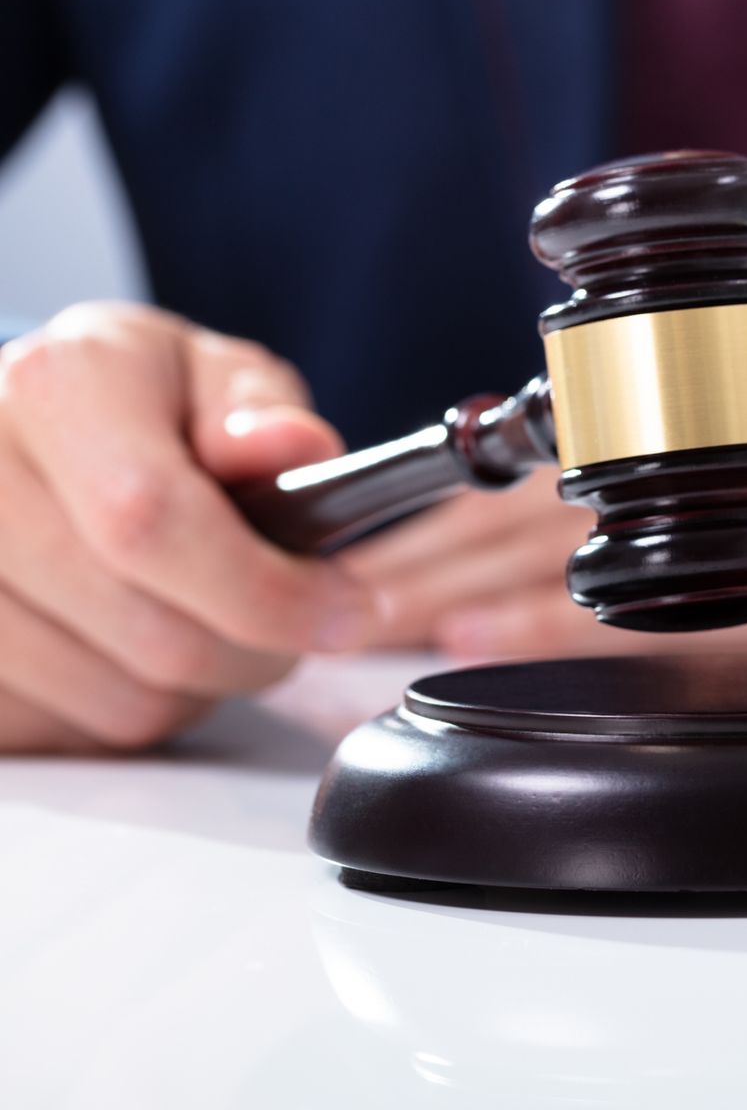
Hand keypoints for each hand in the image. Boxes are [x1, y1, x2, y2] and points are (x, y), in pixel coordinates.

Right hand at [0, 302, 380, 752]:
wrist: (37, 429)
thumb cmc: (147, 404)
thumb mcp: (219, 378)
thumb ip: (263, 415)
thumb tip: (295, 447)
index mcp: (59, 384)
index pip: (151, 519)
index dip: (264, 588)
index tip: (344, 611)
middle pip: (147, 632)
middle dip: (255, 650)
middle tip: (296, 626)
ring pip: (117, 702)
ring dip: (199, 689)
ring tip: (210, 623)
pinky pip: (69, 732)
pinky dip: (129, 709)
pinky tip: (136, 647)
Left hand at [345, 354, 746, 656]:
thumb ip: (701, 420)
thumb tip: (577, 457)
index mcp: (728, 403)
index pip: (552, 449)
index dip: (444, 488)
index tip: (363, 513)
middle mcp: (729, 467)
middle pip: (543, 514)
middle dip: (425, 555)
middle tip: (326, 585)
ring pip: (580, 571)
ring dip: (462, 600)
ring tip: (367, 624)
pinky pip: (656, 632)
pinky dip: (560, 640)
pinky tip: (484, 654)